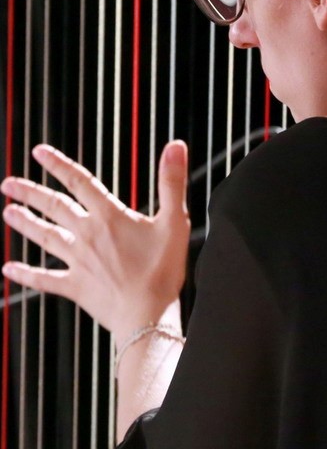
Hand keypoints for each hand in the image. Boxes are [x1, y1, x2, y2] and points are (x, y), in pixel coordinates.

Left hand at [1, 141, 190, 340]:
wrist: (146, 315)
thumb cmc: (162, 270)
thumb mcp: (174, 220)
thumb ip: (172, 181)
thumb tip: (175, 147)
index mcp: (109, 216)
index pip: (79, 182)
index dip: (58, 164)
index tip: (39, 152)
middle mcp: (87, 235)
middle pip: (54, 207)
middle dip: (30, 193)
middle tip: (8, 183)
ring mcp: (78, 261)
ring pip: (45, 237)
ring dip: (24, 223)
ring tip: (7, 212)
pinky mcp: (75, 286)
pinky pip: (44, 279)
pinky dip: (25, 274)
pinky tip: (8, 270)